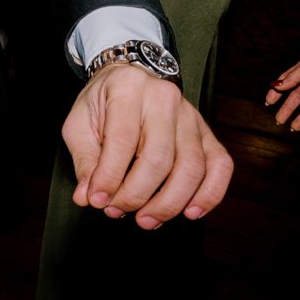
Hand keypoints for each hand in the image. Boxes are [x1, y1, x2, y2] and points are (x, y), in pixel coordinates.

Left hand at [63, 62, 232, 227]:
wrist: (128, 79)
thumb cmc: (103, 104)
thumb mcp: (79, 124)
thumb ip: (85, 160)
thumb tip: (88, 197)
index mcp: (128, 89)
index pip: (122, 140)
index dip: (109, 177)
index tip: (97, 201)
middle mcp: (164, 98)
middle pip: (159, 158)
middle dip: (136, 194)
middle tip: (116, 211)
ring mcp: (190, 115)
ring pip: (192, 167)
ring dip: (169, 203)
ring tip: (146, 220)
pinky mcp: (207, 132)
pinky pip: (220, 165)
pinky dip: (210, 194)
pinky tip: (190, 212)